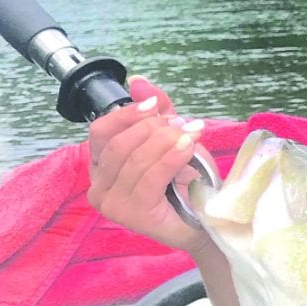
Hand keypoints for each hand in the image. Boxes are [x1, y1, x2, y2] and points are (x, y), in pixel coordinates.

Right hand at [86, 76, 210, 252]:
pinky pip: (149, 178)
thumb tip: (138, 81)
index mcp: (102, 166)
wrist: (207, 223)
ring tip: (192, 134)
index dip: (126, 114)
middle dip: (153, 128)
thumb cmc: (188, 186)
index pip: (101, 132)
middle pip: (118, 144)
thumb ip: (156, 112)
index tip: (155, 106)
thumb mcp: (172, 140)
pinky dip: (170, 158)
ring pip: (134, 159)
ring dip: (166, 141)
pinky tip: (187, 148)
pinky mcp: (132, 214)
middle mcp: (99, 186)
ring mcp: (112, 203)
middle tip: (183, 124)